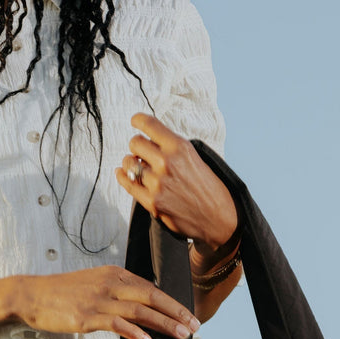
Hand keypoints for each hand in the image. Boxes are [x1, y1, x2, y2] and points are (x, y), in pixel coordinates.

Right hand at [8, 265, 199, 338]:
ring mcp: (99, 300)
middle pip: (152, 298)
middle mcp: (111, 284)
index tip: (189, 315)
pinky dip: (135, 332)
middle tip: (195, 326)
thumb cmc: (62, 293)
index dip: (173, 303)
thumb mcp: (94, 284)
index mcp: (115, 274)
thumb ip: (118, 292)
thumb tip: (142, 305)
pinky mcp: (88, 316)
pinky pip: (117, 324)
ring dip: (164, 323)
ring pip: (140, 311)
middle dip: (177, 312)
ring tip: (181, 335)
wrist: (32, 294)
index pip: (151, 289)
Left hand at [116, 114, 238, 251]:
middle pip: (135, 143)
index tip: (135, 121)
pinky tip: (121, 173)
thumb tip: (149, 142)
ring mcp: (158, 184)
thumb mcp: (195, 158)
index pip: (148, 125)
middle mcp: (166, 163)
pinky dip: (122, 176)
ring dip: (131, 163)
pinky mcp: (152, 202)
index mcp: (179, 147)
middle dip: (137, 146)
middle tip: (141, 152)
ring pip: (129, 164)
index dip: (138, 120)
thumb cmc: (209, 188)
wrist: (218, 218)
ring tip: (137, 166)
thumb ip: (172, 148)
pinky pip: (128, 184)